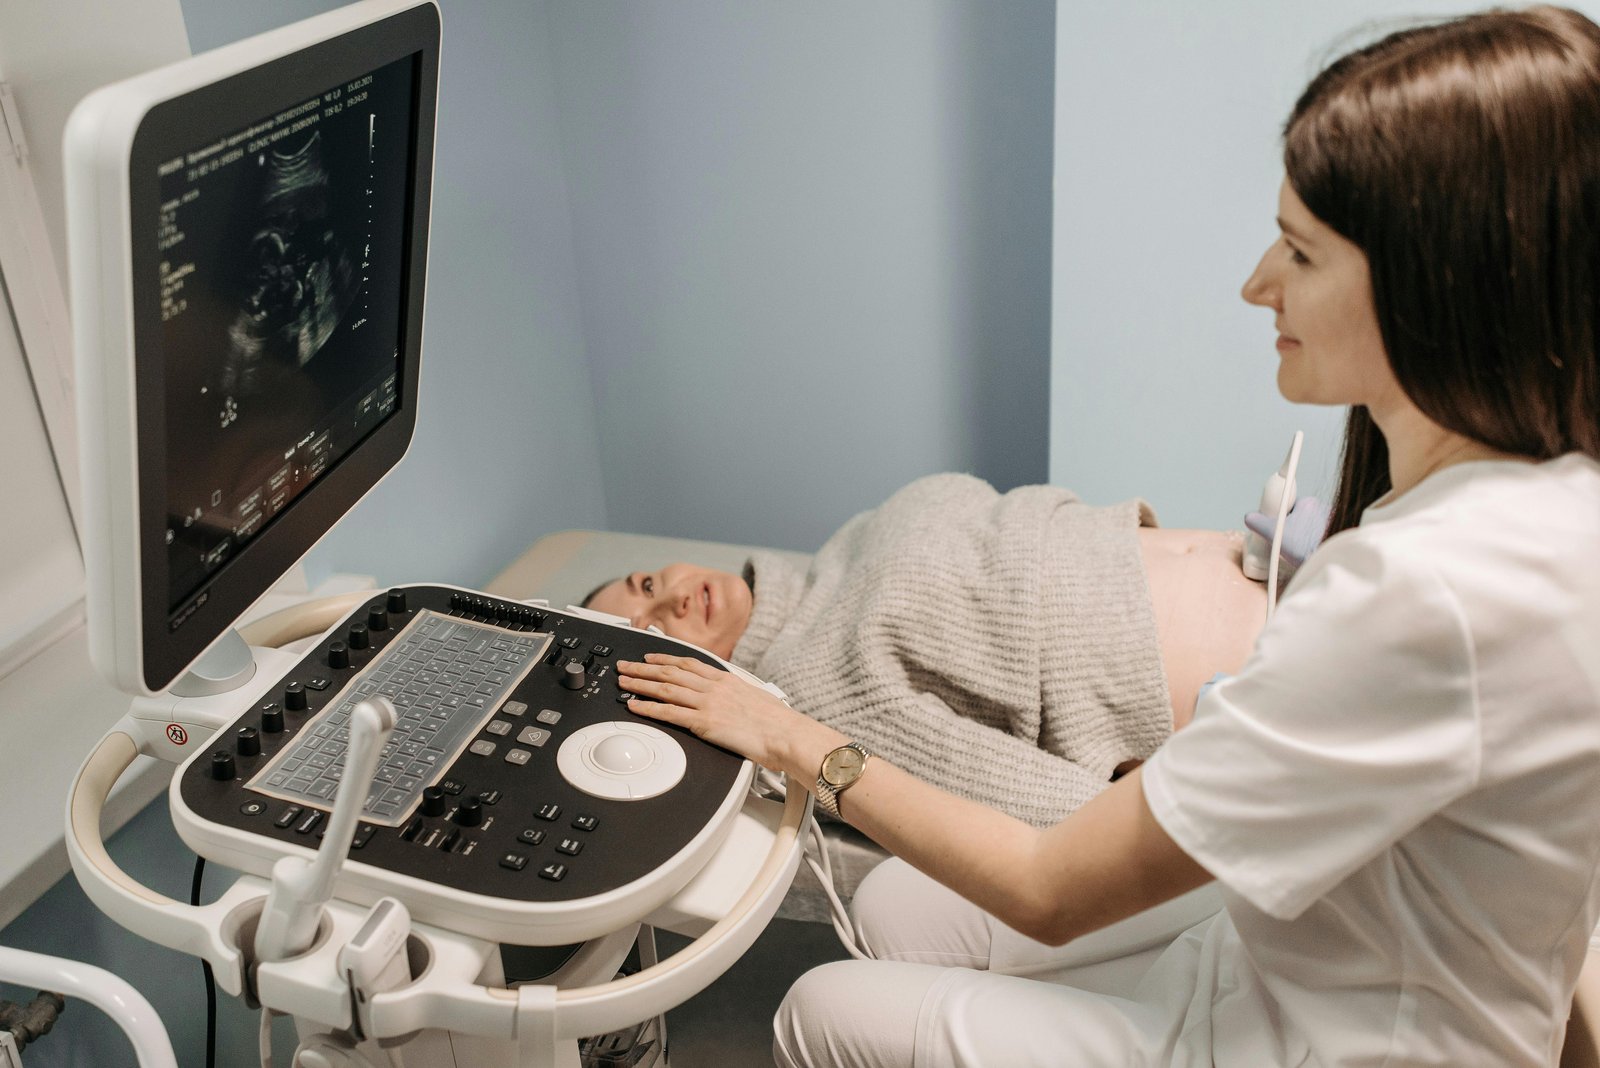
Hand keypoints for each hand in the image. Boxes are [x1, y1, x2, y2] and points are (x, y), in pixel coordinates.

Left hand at [616, 654, 839, 773]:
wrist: (786, 734)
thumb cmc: (778, 722)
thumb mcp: (755, 698)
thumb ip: (737, 696)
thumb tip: (732, 702)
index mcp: (725, 679)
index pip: (688, 663)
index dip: (665, 658)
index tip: (649, 656)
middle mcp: (713, 687)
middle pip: (670, 671)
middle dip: (644, 667)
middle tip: (624, 666)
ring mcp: (707, 703)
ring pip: (665, 688)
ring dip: (640, 683)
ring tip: (623, 682)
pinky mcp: (704, 722)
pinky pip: (669, 712)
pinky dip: (648, 707)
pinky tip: (634, 705)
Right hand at [1244, 494, 1329, 575]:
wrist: (1330, 561)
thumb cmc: (1305, 546)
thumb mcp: (1274, 533)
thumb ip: (1258, 522)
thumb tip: (1250, 518)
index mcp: (1309, 502)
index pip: (1289, 505)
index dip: (1280, 518)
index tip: (1279, 529)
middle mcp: (1324, 508)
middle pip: (1300, 517)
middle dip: (1292, 529)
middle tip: (1287, 542)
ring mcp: (1333, 522)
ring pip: (1310, 528)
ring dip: (1303, 537)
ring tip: (1300, 549)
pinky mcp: (1338, 534)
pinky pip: (1320, 536)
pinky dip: (1314, 543)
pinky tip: (1310, 552)